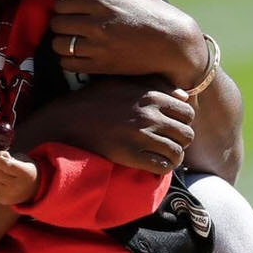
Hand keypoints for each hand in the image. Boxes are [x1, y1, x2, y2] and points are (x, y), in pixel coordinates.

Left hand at [0, 150, 39, 204]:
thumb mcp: (22, 160)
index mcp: (25, 174)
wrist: (32, 189)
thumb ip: (8, 156)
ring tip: (0, 174)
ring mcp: (9, 195)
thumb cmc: (25, 171)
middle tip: (1, 166)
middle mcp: (17, 186)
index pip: (4, 164)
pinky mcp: (2, 200)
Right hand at [17, 76, 194, 174]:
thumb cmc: (92, 101)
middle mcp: (149, 115)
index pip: (187, 113)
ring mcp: (140, 136)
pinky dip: (162, 169)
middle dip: (180, 142)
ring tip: (162, 158)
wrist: (65, 122)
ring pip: (177, 153)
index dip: (183, 123)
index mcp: (150, 96)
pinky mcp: (130, 155)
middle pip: (186, 134)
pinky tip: (153, 166)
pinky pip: (161, 166)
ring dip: (173, 158)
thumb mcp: (122, 83)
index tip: (171, 129)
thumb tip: (184, 96)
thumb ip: (154, 86)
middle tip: (167, 145)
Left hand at [50, 0, 208, 89]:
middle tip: (70, 25)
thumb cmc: (152, 14)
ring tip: (72, 40)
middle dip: (60, 22)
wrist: (173, 43)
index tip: (69, 9)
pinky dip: (67, 59)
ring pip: (59, 44)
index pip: (62, 2)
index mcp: (103, 1)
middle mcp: (98, 23)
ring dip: (61, 42)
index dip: (62, 5)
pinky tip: (76, 54)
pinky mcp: (101, 66)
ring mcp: (98, 47)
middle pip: (57, 23)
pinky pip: (67, 64)